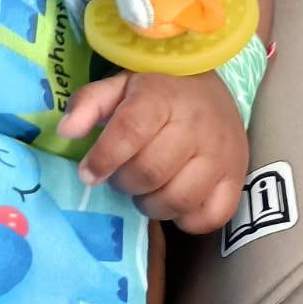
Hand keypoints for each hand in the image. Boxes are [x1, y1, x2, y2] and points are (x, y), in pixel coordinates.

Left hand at [59, 69, 247, 230]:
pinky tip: (175, 199)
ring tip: (146, 188)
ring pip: (178, 199)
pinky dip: (186, 218)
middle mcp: (196, 125)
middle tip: (122, 175)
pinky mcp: (237, 178)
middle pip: (151, 172)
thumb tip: (65, 131)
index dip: (104, 158)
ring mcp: (221, 154)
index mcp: (162, 97)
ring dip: (151, 203)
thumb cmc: (156, 90)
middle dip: (125, 182)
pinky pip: (209, 216)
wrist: (208, 87)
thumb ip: (88, 104)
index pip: (131, 131)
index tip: (88, 173)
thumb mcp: (118, 85)